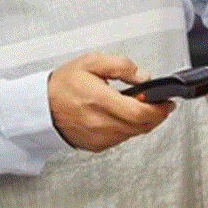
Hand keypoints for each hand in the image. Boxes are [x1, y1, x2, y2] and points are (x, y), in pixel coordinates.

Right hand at [48, 52, 175, 152]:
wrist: (40, 107)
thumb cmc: (62, 85)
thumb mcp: (90, 62)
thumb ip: (119, 65)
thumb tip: (142, 75)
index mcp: (99, 100)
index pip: (139, 111)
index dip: (158, 109)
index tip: (167, 102)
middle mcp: (100, 122)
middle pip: (141, 125)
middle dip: (156, 115)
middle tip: (161, 105)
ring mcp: (98, 136)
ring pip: (133, 134)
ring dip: (143, 122)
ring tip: (142, 107)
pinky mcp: (96, 145)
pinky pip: (121, 139)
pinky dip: (129, 129)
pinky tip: (125, 117)